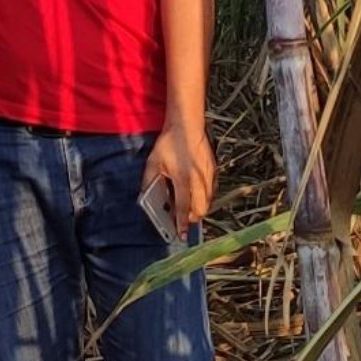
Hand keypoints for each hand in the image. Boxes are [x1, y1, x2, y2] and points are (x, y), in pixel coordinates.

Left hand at [146, 115, 216, 234]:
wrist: (187, 125)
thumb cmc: (169, 143)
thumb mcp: (153, 162)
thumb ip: (149, 182)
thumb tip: (146, 198)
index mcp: (183, 178)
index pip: (183, 207)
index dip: (182, 223)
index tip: (181, 235)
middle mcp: (198, 179)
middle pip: (201, 209)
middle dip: (193, 218)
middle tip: (184, 219)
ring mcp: (209, 175)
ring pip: (209, 202)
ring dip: (200, 208)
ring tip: (190, 208)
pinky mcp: (214, 170)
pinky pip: (213, 191)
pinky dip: (206, 197)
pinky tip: (198, 194)